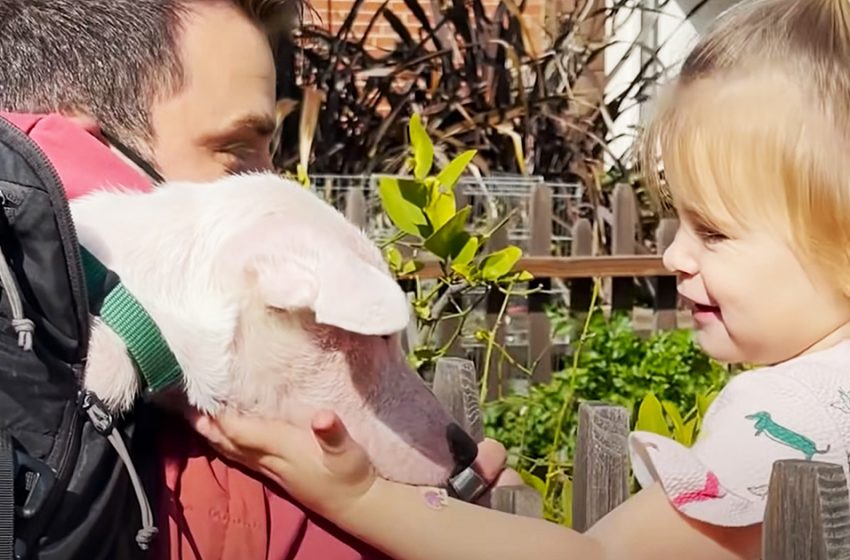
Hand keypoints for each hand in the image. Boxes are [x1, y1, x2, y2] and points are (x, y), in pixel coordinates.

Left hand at [188, 408, 511, 519]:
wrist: (356, 504)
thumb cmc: (352, 473)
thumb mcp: (348, 451)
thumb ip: (333, 433)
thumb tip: (322, 417)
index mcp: (285, 448)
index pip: (245, 431)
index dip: (223, 416)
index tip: (203, 396)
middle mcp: (272, 460)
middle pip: (231, 442)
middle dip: (207, 425)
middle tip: (183, 405)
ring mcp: (272, 470)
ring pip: (233, 451)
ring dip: (212, 436)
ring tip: (194, 418)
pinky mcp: (276, 474)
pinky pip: (243, 457)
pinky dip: (228, 445)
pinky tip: (223, 439)